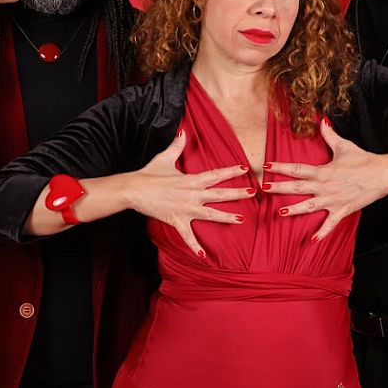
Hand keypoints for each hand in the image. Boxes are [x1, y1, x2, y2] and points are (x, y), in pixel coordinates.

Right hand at [126, 129, 252, 257]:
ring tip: (241, 219)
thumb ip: (177, 145)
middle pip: (219, 194)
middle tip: (254, 193)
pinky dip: (194, 246)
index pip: (216, 174)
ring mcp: (185, 209)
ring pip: (211, 214)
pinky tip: (203, 255)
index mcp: (191, 179)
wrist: (134, 189)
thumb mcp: (164, 157)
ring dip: (226, 217)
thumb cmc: (149, 173)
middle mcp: (192, 194)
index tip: (245, 168)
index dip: (231, 171)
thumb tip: (183, 131)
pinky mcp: (176, 220)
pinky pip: (187, 236)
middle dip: (237, 193)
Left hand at [263, 119, 387, 240]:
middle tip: (264, 188)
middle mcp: (324, 187)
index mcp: (323, 171)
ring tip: (280, 212)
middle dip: (280, 188)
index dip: (281, 167)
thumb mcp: (344, 146)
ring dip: (294, 210)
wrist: (383, 174)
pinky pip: (330, 224)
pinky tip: (313, 240)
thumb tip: (322, 120)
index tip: (267, 165)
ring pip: (309, 207)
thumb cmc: (364, 160)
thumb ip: (329, 135)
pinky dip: (322, 233)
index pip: (297, 169)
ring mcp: (332, 200)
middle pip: (297, 188)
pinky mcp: (342, 210)